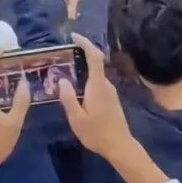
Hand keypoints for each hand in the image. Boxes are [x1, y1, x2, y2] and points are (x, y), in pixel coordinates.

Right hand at [59, 34, 131, 162]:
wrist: (119, 145)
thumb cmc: (97, 133)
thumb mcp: (76, 118)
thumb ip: (68, 98)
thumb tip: (62, 80)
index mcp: (97, 86)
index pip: (94, 57)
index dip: (85, 43)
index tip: (73, 37)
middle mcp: (106, 84)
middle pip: (94, 63)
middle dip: (79, 56)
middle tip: (62, 57)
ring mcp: (110, 91)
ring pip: (94, 75)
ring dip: (82, 70)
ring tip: (64, 74)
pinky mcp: (111, 98)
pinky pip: (96, 83)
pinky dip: (86, 80)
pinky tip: (75, 90)